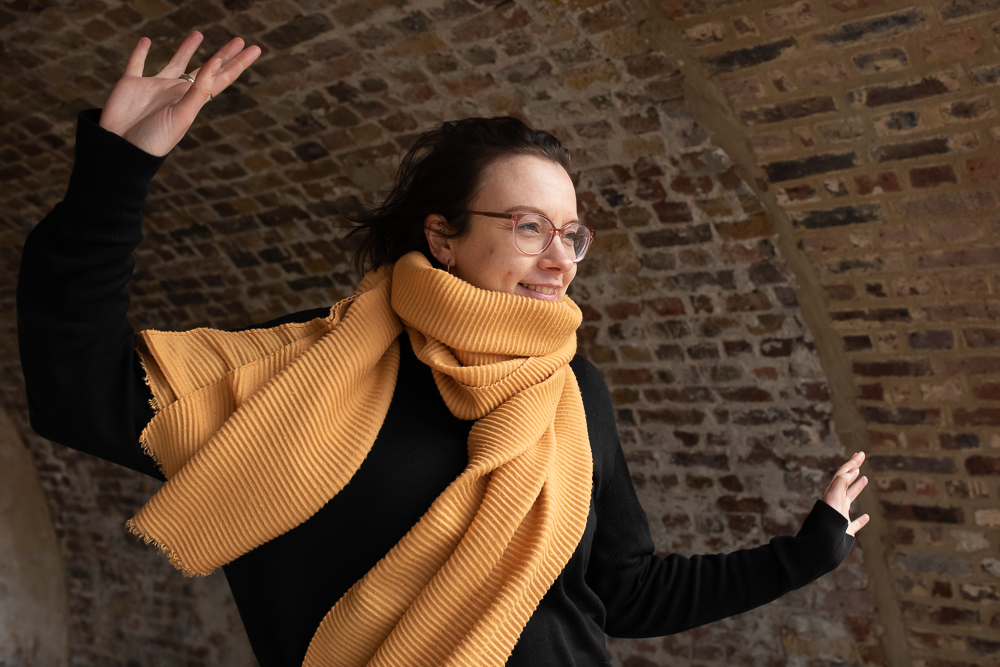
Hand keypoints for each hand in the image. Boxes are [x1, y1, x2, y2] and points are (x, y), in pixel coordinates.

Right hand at [99, 32, 260, 155]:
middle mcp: (177, 91)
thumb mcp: (183, 115)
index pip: (221, 78)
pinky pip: (136, 63)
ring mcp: (155, 87)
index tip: (254, 49)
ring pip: (175, 62)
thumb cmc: (156, 139)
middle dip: (223, 55)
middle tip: (240, 40)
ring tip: (199, 34)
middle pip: (206, 68)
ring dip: (187, 49)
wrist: (123, 149)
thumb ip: (199, 91)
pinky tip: (146, 40)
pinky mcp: (130, 84)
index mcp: (193, 100)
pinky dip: (140, 52)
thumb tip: (216, 63)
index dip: (237, 63)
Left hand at [820, 451, 868, 535]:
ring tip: (864, 478)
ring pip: (849, 498)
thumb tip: (854, 469)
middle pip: (845, 481)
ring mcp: (840, 516)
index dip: (851, 463)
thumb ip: (842, 482)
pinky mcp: (845, 530)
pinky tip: (867, 517)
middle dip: (853, 468)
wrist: (821, 544)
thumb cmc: (826, 520)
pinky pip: (854, 523)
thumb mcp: (833, 497)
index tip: (860, 453)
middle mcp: (836, 503)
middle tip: (861, 456)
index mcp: (832, 494)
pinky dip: (861, 519)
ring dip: (857, 487)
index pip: (842, 474)